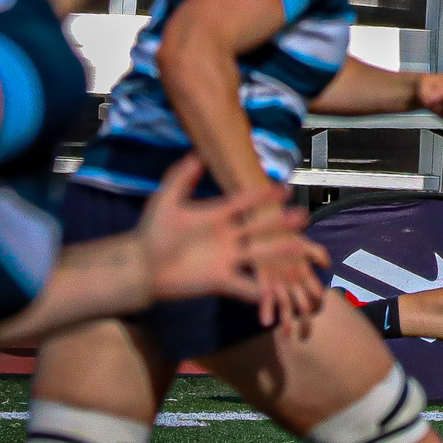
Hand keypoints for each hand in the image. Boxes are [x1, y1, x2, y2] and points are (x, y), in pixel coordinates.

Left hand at [138, 157, 327, 326]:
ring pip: (259, 255)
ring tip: (299, 249)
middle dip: (280, 223)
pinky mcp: (221, 280)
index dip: (262, 197)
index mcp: (217, 216)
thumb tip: (198, 152)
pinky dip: (259, 290)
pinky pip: (245, 286)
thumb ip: (181, 177)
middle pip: (259, 228)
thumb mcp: (166, 200)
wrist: (141, 266)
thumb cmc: (152, 231)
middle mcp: (228, 236)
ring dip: (279, 253)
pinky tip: (275, 291)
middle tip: (302, 216)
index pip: (244, 203)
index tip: (283, 189)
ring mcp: (227, 259)